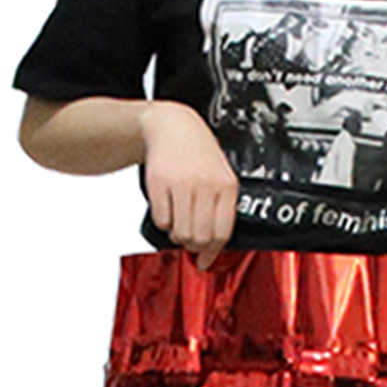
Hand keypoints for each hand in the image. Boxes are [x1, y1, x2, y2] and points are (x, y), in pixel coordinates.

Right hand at [140, 102, 239, 270]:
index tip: (204, 260)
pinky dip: (163, 222)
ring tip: (178, 222)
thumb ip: (219, 213)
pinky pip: (162, 220)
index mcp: (226, 186)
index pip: (223, 232)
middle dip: (193, 245)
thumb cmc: (199, 156)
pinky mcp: (160, 183)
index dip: (212, 252)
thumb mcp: (220, 179)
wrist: (174, 126)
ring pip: (181, 232)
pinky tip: (168, 209)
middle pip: (200, 237)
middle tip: (188, 238)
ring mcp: (182, 183)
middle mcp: (206, 185)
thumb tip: (209, 253)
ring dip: (177, 235)